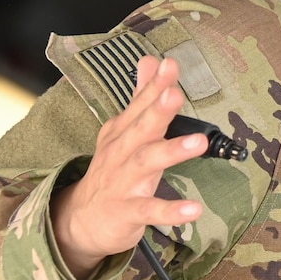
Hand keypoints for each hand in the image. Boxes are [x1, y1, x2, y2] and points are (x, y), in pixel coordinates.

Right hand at [51, 56, 206, 279]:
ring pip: (145, 164)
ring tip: (199, 142)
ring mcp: (122, 182)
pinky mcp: (127, 212)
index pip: (141, 104)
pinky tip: (193, 210)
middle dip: (157, 110)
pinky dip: (170, 211)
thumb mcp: (124, 131)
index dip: (155, 85)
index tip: (170, 65)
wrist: (81, 219)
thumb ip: (142, 97)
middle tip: (175, 94)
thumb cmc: (113, 170)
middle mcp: (121, 153)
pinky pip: (150, 211)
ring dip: (171, 152)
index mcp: (122, 132)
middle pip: (140, 128)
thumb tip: (150, 60)